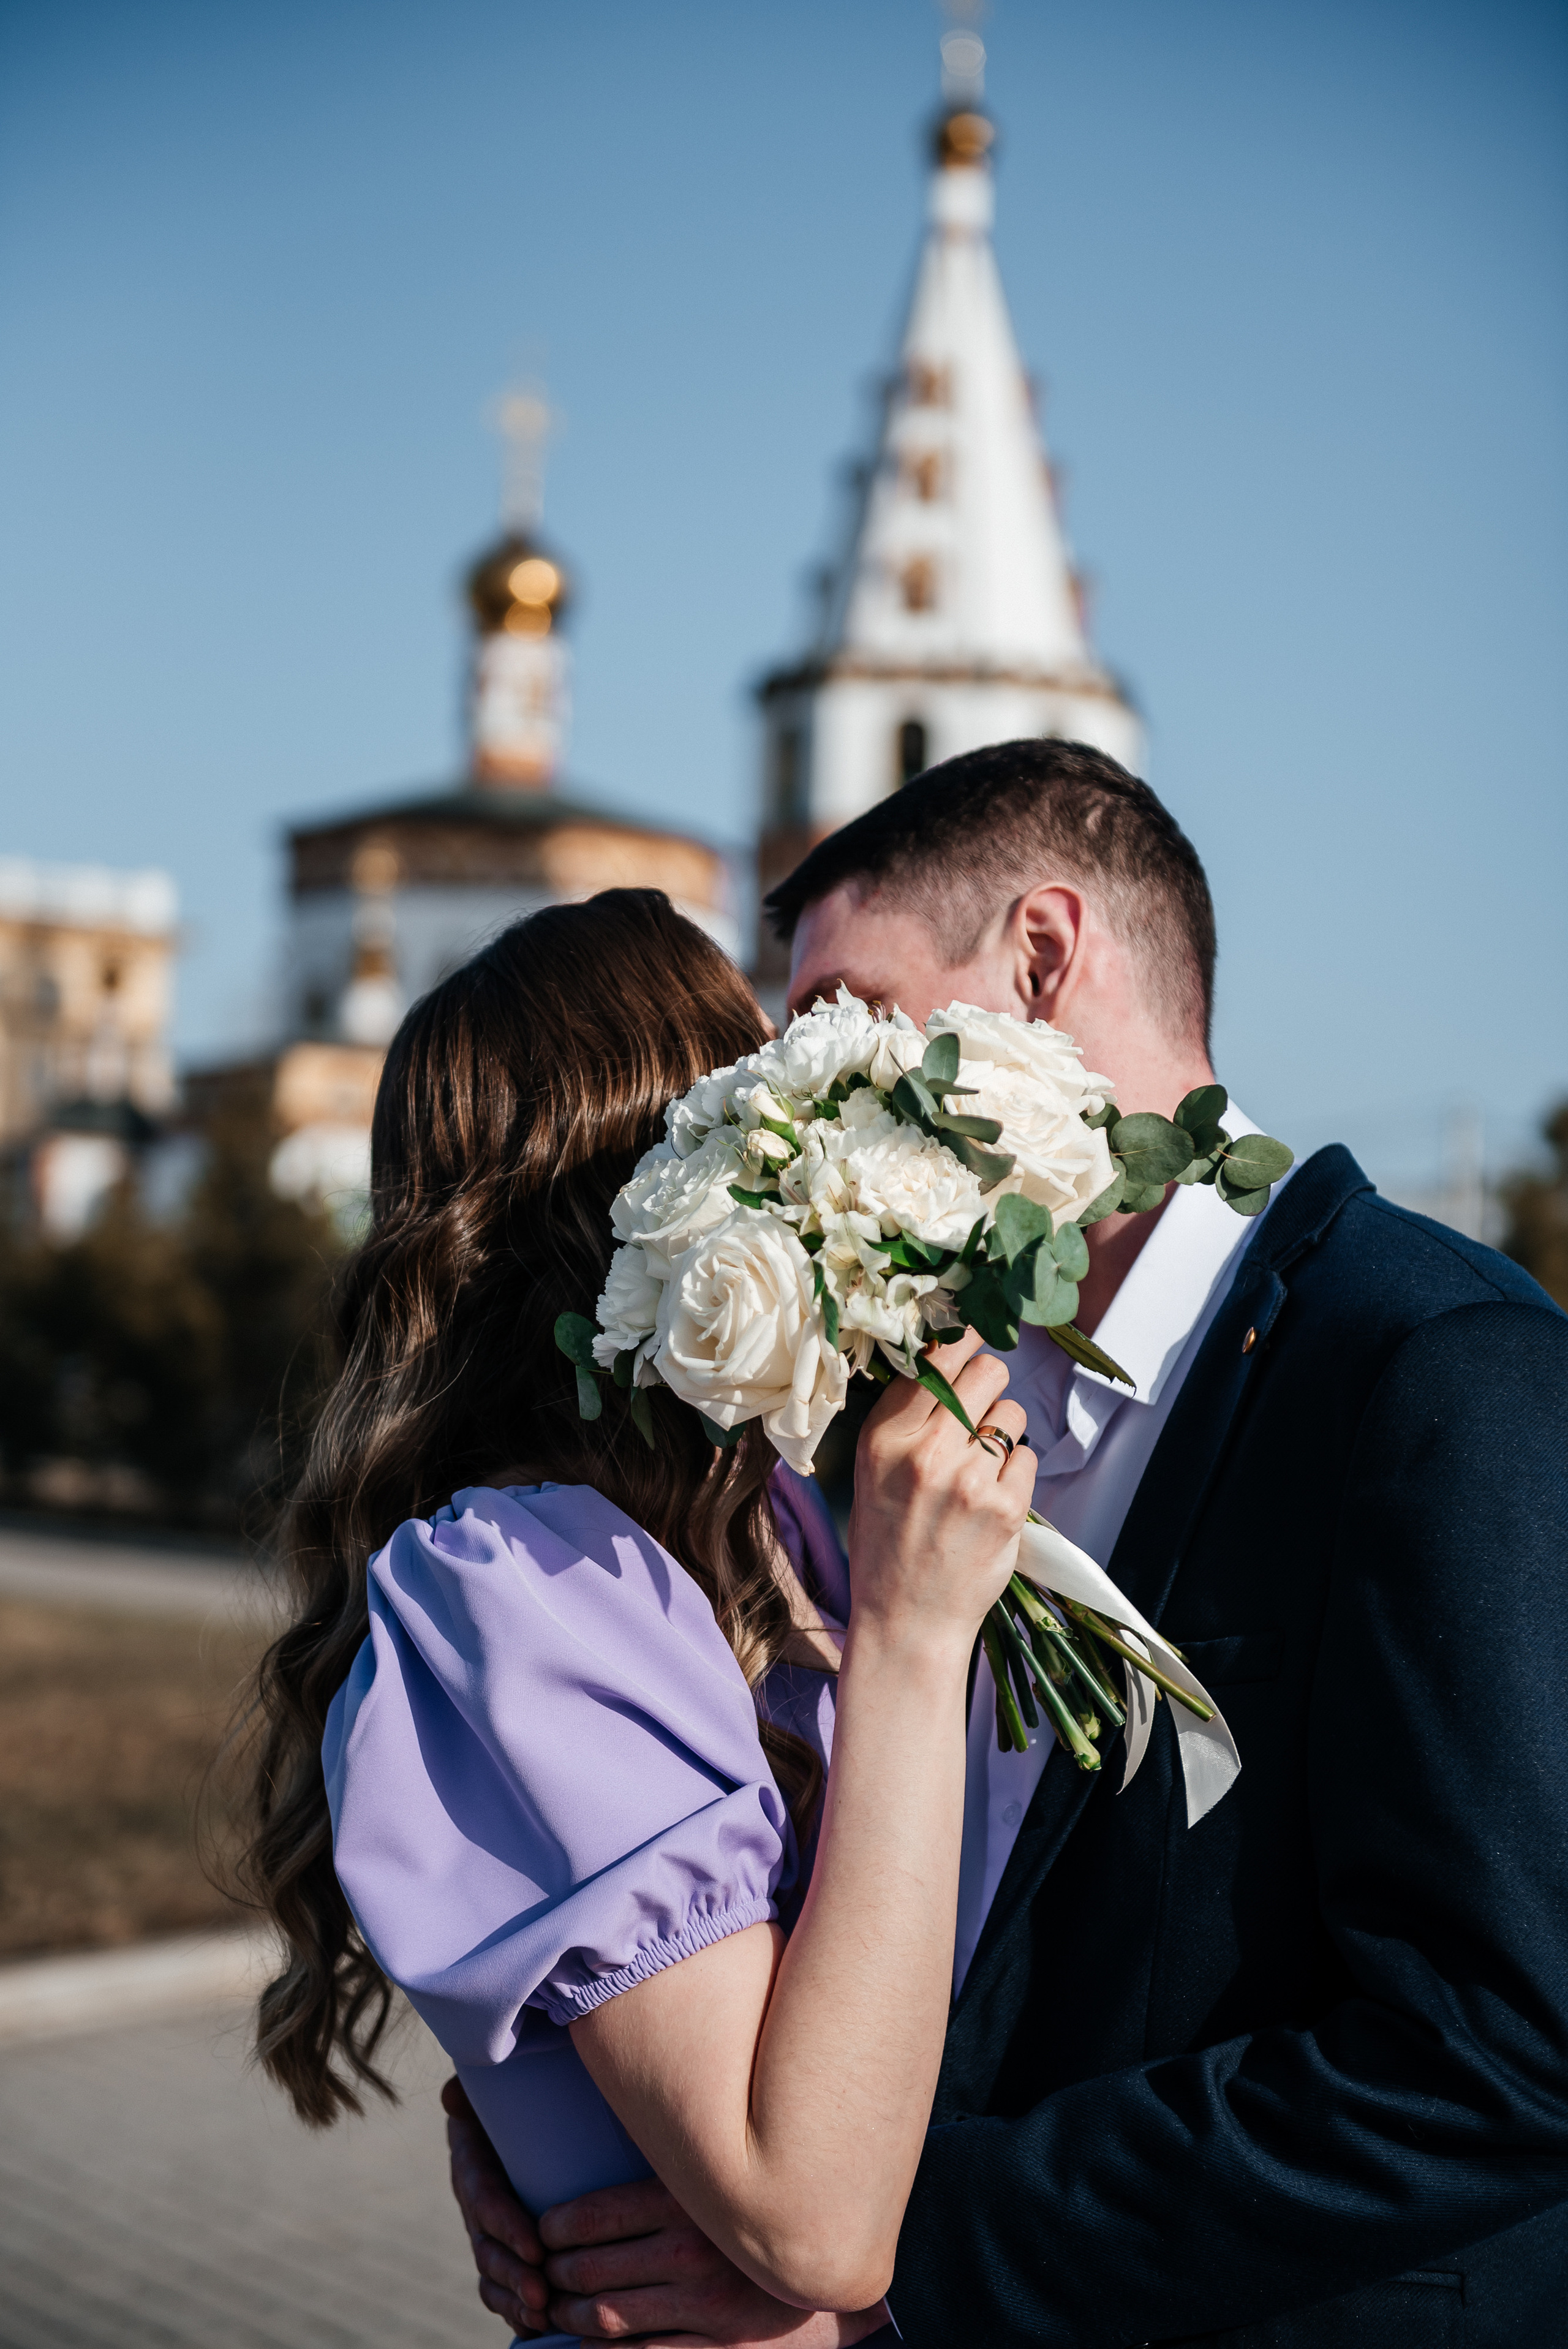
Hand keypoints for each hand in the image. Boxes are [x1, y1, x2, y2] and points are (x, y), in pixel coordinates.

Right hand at [442, 2077, 550, 2335]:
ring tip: (542, 2316)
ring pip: (492, 2275)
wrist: (517, 2112)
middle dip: (513, 2276)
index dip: (506, 2226)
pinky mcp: (501, 2249)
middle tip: (542, 2294)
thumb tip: (451, 2096)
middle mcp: (475, 2202)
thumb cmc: (516, 2093)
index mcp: (473, 2163)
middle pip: (488, 2248)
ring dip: (514, 2300)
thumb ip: (474, 2087)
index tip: (536, 2247)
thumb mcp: (495, 2085)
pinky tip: (538, 2329)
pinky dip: (514, 2311)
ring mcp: (486, 2230)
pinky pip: (499, 2288)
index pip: (485, 2200)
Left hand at [538, 2176, 888, 2344]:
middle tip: (542, 2271)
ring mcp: (704, 2308)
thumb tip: (613, 2134)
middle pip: (592, 2269)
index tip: (542, 2229)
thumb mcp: (723, 2181)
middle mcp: (693, 2254)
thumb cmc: (770, 2218)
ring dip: (569, 2316)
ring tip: (555, 2307)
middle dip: (555, 2274)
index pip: (596, 2216)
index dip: (554, 2227)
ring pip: (607, 2318)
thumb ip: (676, 2167)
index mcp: (690, 2204)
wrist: (836, 2282)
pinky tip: (588, 2344)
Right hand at [848, 1326, 1033, 1649]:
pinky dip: (1017, 1472)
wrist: (906, 1620)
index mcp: (884, 1437)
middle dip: (991, 1382)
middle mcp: (925, 1451)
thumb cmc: (888, 1543)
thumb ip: (905, 1416)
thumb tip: (944, 1354)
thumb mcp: (873, 1470)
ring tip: (980, 1466)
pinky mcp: (1005, 1508)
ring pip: (1013, 1412)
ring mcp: (968, 1479)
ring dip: (1005, 1430)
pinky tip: (993, 1496)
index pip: (935, 1355)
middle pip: (986, 1370)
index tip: (972, 1336)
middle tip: (982, 1406)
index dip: (963, 1338)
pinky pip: (1027, 1456)